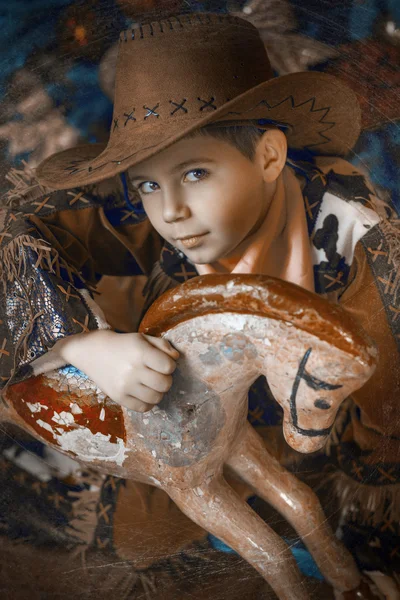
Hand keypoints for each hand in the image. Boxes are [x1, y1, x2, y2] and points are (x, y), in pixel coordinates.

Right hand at [55, 330, 178, 412]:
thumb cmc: (123, 345)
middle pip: (165, 384)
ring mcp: (125, 386)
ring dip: (158, 391)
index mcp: (140, 353)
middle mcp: (132, 370)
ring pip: (156, 398)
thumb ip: (163, 345)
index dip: (170, 365)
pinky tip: (144, 392)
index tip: (163, 363)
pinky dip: (149, 402)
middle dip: (166, 379)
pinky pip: (144, 408)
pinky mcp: (119, 398)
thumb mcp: (143, 338)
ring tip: (151, 384)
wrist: (93, 352)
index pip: (168, 366)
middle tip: (158, 374)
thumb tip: (176, 358)